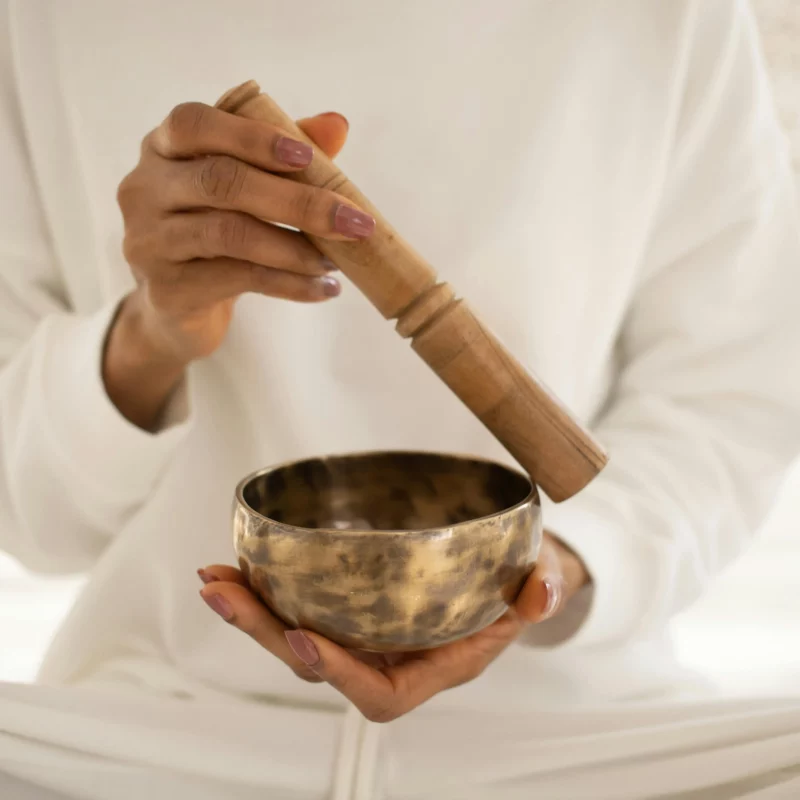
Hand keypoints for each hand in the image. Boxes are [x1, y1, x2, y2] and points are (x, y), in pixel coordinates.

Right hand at [105, 102, 374, 427]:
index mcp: (162, 148)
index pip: (195, 124)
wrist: (175, 308)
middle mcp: (144, 189)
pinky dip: (289, 284)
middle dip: (298, 201)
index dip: (252, 136)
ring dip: (296, 249)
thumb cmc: (215, 230)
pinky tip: (323, 289)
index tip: (306, 157)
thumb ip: (285, 153)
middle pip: (222, 181)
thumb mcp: (245, 187)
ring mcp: (149, 241)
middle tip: (354, 221)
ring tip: (337, 262)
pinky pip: (239, 280)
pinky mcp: (167, 289)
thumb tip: (336, 124)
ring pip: (230, 234)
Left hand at [198, 532, 588, 722]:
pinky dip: (269, 588)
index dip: (339, 672)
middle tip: (223, 592)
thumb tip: (539, 594)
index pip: (380, 690)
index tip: (305, 638)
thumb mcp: (542, 581)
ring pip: (300, 635)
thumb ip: (542, 590)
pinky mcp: (355, 606)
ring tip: (215, 578)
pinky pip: (304, 606)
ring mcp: (368, 633)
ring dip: (254, 610)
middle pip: (318, 661)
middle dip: (267, 632)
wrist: (508, 571)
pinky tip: (241, 562)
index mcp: (434, 664)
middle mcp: (391, 656)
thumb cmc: (521, 581)